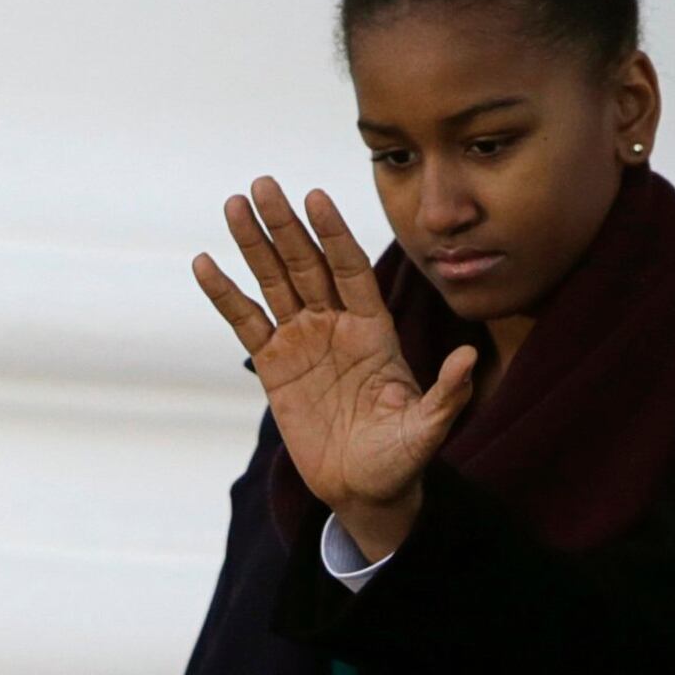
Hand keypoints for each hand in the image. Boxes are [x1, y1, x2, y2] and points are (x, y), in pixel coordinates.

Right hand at [193, 178, 477, 561]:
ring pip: (274, 282)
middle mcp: (337, 325)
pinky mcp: (274, 365)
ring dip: (255, 244)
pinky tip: (205, 264)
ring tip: (235, 205)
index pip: (351, 269)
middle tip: (264, 185)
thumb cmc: (401, 459)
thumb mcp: (426, 430)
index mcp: (374, 330)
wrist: (364, 490)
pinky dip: (226, 294)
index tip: (316, 198)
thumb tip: (468, 358)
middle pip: (308, 264)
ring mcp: (303, 341)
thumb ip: (446, 395)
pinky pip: (246, 322)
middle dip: (286, 225)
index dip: (334, 234)